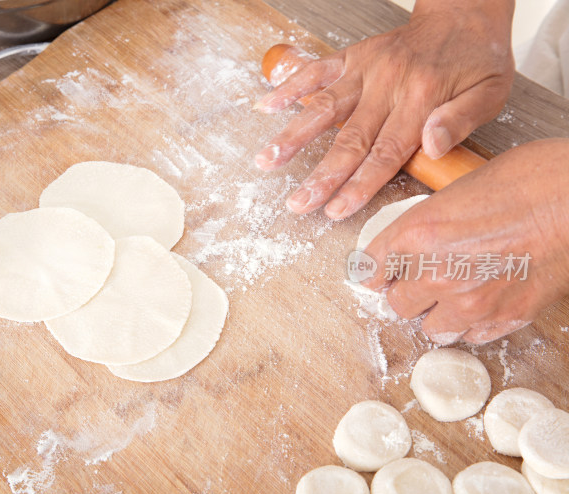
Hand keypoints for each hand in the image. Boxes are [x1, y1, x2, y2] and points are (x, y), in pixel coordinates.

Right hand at [254, 0, 514, 219]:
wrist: (463, 13)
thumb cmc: (477, 59)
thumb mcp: (491, 92)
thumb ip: (461, 120)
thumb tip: (433, 146)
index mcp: (423, 99)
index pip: (386, 153)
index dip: (359, 184)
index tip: (336, 209)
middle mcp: (389, 84)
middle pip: (349, 139)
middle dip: (321, 176)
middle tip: (297, 203)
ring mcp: (367, 69)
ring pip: (324, 107)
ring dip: (293, 135)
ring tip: (266, 160)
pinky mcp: (352, 57)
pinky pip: (317, 71)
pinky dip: (290, 87)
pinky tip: (266, 105)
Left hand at [361, 139, 568, 344]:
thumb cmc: (531, 179)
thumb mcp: (459, 188)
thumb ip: (428, 222)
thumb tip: (415, 241)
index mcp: (417, 234)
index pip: (371, 268)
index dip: (376, 270)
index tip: (380, 272)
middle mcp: (436, 273)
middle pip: (397, 303)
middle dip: (408, 291)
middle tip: (423, 278)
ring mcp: (470, 301)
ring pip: (431, 327)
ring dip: (437, 312)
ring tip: (454, 291)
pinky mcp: (504, 317)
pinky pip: (470, 335)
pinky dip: (471, 322)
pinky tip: (482, 300)